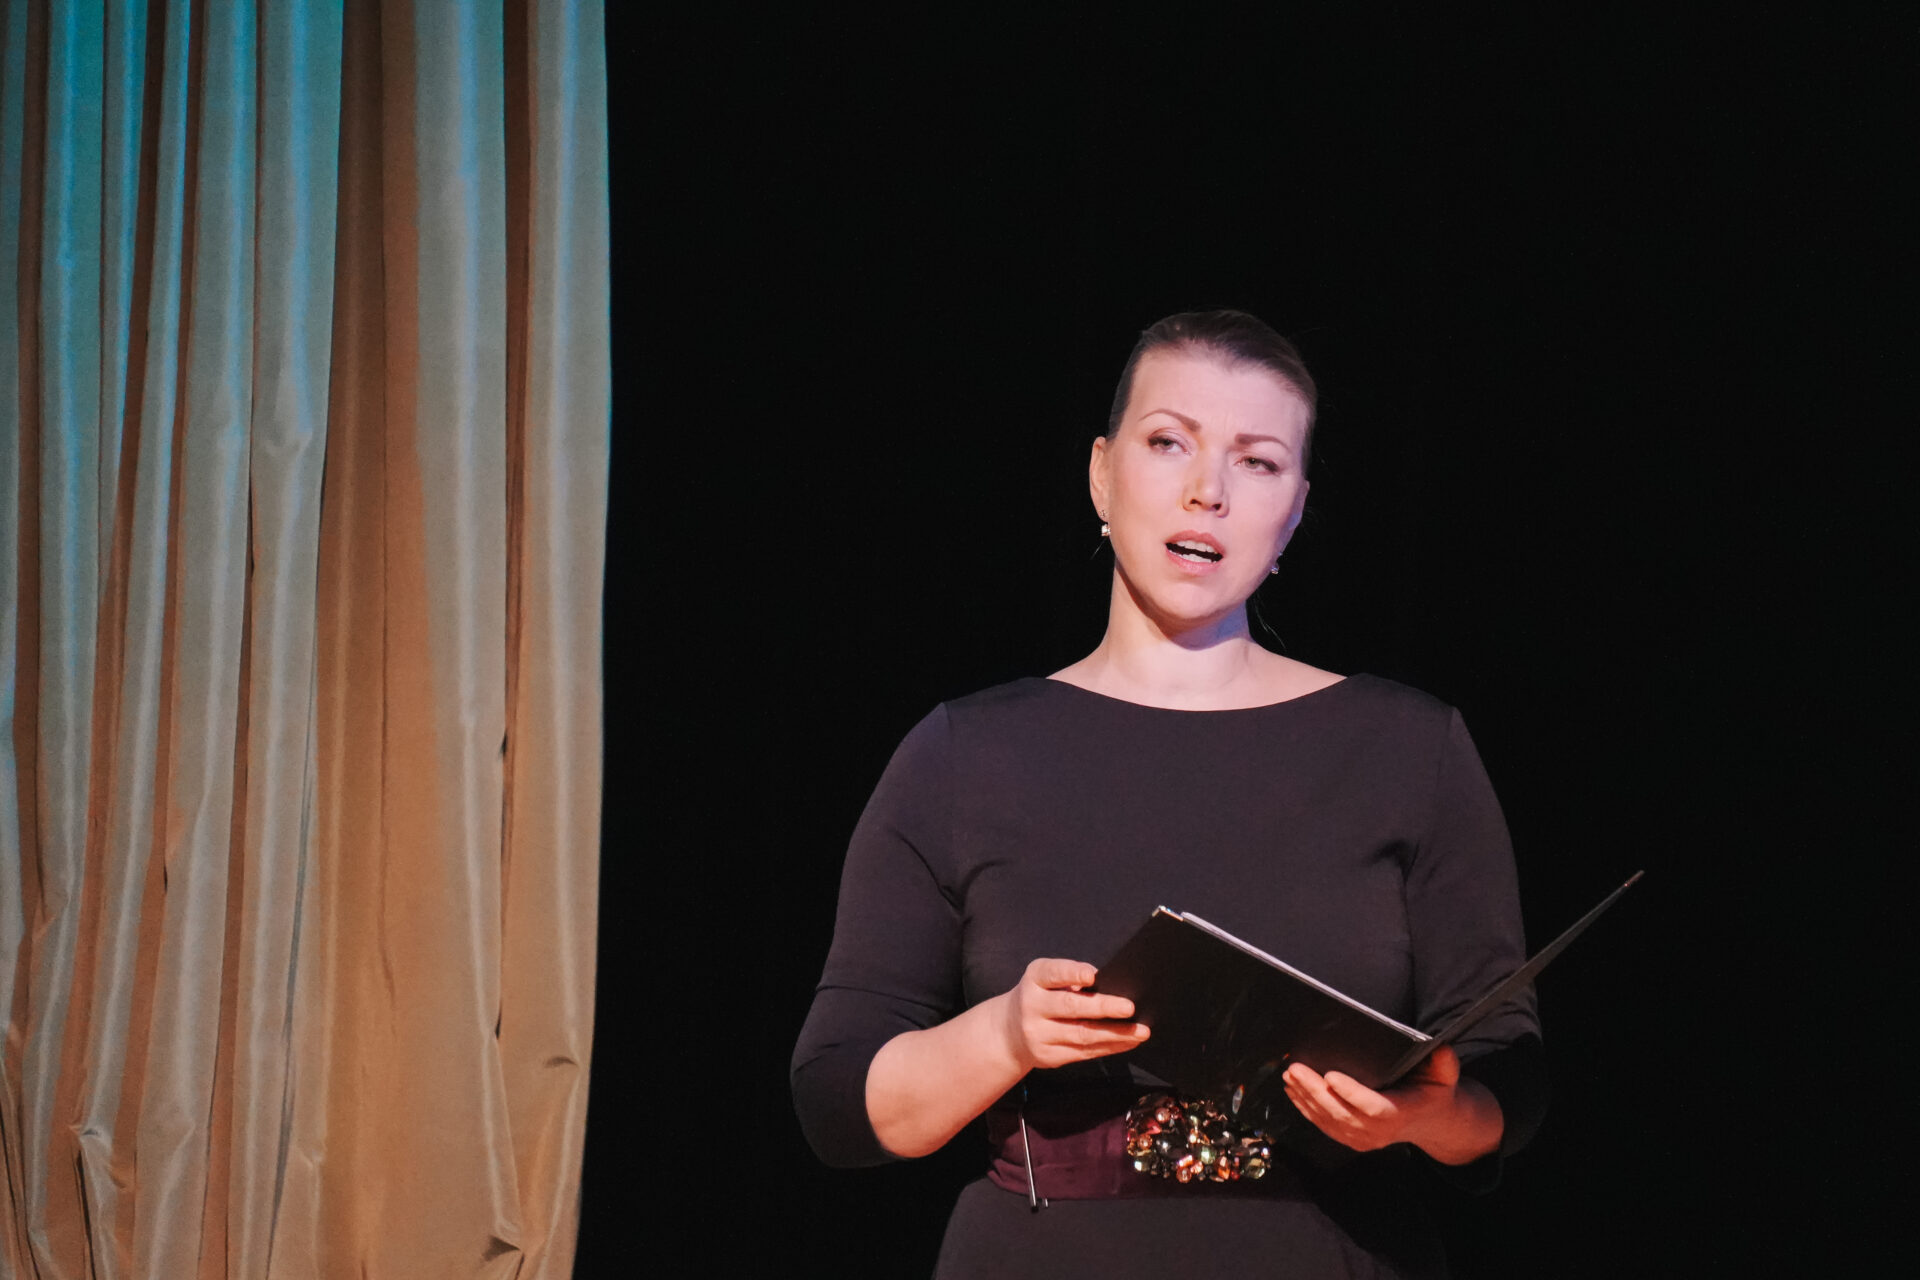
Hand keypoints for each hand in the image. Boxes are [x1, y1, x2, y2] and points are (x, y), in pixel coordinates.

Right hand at [997, 958, 1149, 1071]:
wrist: (1008, 1032)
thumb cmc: (1039, 997)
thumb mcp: (1045, 980)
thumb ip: (1070, 977)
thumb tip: (1109, 985)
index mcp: (1034, 980)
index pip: (1052, 973)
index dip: (1072, 973)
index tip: (1093, 975)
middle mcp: (1032, 1007)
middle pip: (1070, 1007)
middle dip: (1102, 1007)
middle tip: (1129, 1007)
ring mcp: (1038, 1035)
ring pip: (1082, 1035)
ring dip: (1115, 1033)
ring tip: (1140, 1031)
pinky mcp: (1048, 1057)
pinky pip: (1084, 1053)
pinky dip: (1110, 1047)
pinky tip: (1128, 1042)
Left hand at [1282, 1045, 1493, 1159]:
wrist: (1430, 1121)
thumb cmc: (1434, 1092)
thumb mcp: (1445, 1076)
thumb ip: (1444, 1063)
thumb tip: (1440, 1049)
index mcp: (1402, 1113)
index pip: (1374, 1108)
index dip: (1351, 1094)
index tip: (1330, 1075)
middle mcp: (1381, 1131)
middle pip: (1342, 1115)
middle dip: (1315, 1091)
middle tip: (1296, 1069)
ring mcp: (1364, 1139)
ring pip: (1329, 1122)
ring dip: (1305, 1099)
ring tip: (1290, 1076)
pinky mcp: (1352, 1139)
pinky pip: (1325, 1126)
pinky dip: (1306, 1109)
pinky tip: (1293, 1091)